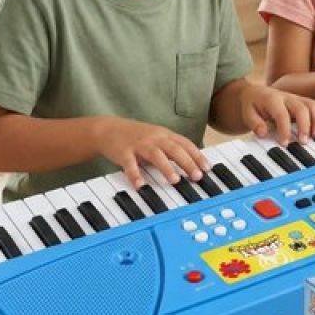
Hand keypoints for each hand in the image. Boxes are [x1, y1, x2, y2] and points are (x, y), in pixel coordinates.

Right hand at [94, 116, 208, 189]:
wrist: (108, 129)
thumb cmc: (136, 136)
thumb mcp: (157, 138)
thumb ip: (173, 148)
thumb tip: (194, 161)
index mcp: (164, 135)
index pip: (185, 144)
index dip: (197, 156)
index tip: (207, 168)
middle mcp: (154, 138)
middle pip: (174, 149)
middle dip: (187, 162)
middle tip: (197, 176)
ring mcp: (139, 144)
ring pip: (156, 155)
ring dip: (166, 168)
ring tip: (175, 180)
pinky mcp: (123, 152)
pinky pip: (130, 164)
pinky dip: (135, 175)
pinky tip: (140, 185)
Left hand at [238, 84, 314, 145]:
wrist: (253, 93)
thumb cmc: (251, 105)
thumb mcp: (246, 113)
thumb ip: (254, 123)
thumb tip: (263, 133)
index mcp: (272, 99)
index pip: (281, 113)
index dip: (285, 129)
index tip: (285, 143)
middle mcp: (286, 97)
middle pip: (301, 108)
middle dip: (305, 125)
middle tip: (303, 142)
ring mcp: (296, 98)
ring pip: (312, 105)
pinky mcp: (303, 102)